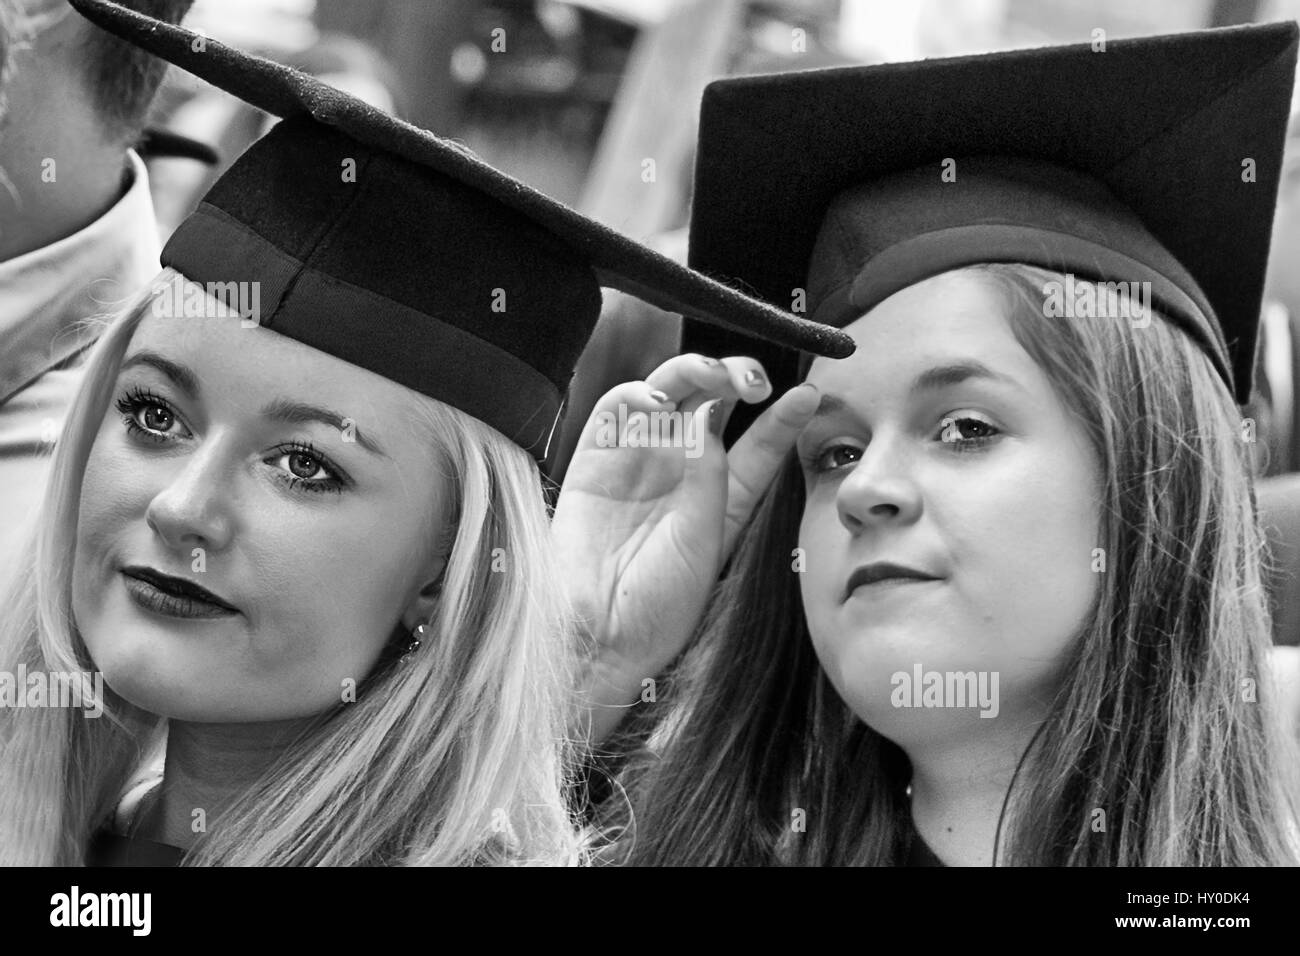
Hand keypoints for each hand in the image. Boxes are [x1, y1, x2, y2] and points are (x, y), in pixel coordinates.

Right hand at [554, 353, 819, 742]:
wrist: (601, 633)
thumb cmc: (662, 606)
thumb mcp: (717, 543)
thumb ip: (731, 485)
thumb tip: (740, 431)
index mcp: (722, 492)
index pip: (760, 441)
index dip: (784, 417)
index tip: (809, 397)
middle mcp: (683, 465)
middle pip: (713, 398)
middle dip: (737, 376)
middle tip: (755, 382)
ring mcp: (641, 454)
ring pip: (671, 388)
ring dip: (695, 369)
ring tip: (716, 376)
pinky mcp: (597, 452)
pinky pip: (618, 406)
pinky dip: (638, 391)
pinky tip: (659, 399)